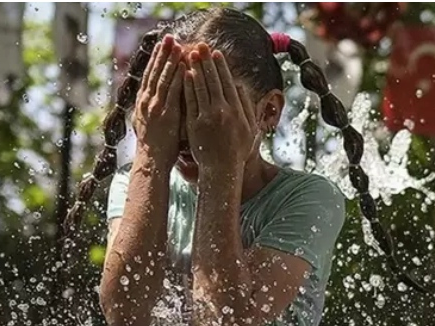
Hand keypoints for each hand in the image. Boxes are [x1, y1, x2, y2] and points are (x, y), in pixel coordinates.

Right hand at [133, 35, 185, 168]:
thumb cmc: (156, 146)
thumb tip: (162, 98)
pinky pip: (172, 91)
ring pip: (162, 78)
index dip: (156, 59)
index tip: (161, 45)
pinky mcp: (165, 114)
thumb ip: (155, 109)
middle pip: (154, 72)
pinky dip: (177, 76)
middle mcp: (146, 102)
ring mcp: (155, 107)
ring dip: (170, 60)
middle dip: (162, 54)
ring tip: (177, 45)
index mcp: (142, 103)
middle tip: (169, 37)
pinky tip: (184, 65)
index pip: (149, 76)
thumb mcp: (150, 123)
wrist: (152, 163)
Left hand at [183, 44, 256, 181]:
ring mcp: (208, 118)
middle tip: (201, 46)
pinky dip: (188, 87)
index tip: (216, 53)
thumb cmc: (237, 151)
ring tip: (190, 54)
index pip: (228, 82)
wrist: (222, 170)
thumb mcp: (249, 128)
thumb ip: (246, 106)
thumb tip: (240, 86)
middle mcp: (223, 112)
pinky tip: (184, 75)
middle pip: (214, 81)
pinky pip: (191, 102)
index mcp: (237, 111)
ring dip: (196, 69)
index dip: (221, 66)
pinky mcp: (195, 125)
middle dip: (207, 61)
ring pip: (201, 88)